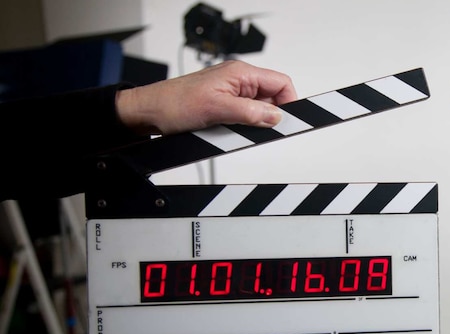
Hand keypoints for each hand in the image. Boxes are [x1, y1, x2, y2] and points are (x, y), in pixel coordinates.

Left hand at [115, 59, 296, 135]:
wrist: (148, 112)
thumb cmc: (173, 103)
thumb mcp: (216, 109)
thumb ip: (251, 112)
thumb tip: (276, 117)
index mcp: (240, 73)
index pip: (281, 83)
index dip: (290, 103)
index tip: (291, 122)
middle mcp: (238, 81)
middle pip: (273, 99)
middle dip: (270, 118)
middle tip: (260, 132)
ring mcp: (232, 94)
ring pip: (259, 112)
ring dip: (253, 125)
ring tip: (235, 131)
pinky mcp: (225, 107)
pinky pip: (245, 119)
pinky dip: (242, 129)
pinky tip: (228, 134)